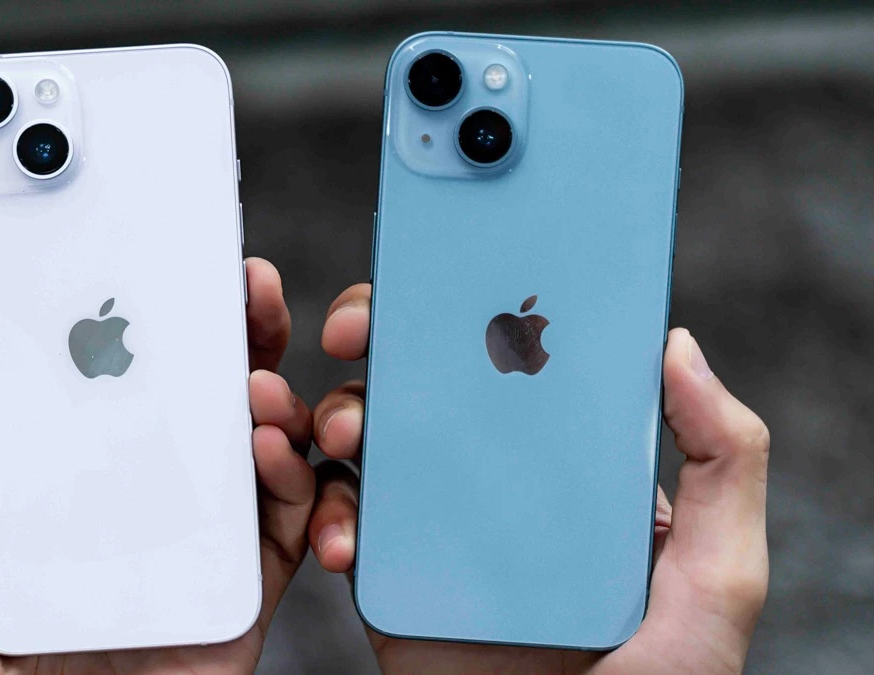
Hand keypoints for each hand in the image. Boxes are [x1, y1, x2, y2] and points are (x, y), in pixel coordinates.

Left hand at [0, 258, 314, 673]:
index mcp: (70, 487)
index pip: (122, 387)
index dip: (154, 324)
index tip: (169, 267)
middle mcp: (141, 510)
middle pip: (206, 406)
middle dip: (239, 337)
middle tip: (244, 287)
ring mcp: (192, 554)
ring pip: (261, 458)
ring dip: (275, 401)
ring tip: (255, 381)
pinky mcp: (234, 604)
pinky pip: (285, 534)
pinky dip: (298, 485)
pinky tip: (270, 452)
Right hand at [309, 283, 769, 674]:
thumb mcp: (715, 571)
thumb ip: (723, 460)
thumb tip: (677, 344)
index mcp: (565, 461)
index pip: (514, 360)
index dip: (467, 305)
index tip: (433, 278)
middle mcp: (495, 480)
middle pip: (425, 382)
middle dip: (378, 340)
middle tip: (353, 330)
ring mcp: (436, 524)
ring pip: (369, 438)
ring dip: (337, 417)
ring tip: (341, 435)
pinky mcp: (389, 574)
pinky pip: (341, 518)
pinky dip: (322, 511)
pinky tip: (338, 535)